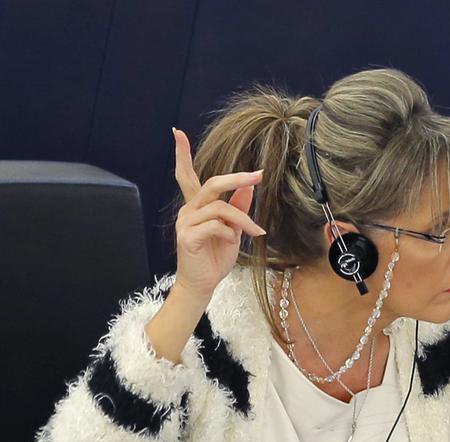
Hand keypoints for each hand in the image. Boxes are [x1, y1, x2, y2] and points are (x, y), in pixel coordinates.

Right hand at [171, 128, 264, 298]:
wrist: (202, 284)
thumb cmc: (215, 257)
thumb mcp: (232, 230)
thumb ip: (238, 208)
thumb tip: (248, 186)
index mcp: (197, 206)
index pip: (187, 175)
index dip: (182, 154)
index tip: (177, 132)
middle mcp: (188, 210)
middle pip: (211, 184)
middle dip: (236, 178)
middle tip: (257, 175)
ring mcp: (185, 223)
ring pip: (219, 207)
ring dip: (243, 218)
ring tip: (256, 232)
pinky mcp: (187, 237)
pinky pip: (214, 225)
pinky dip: (229, 232)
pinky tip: (232, 242)